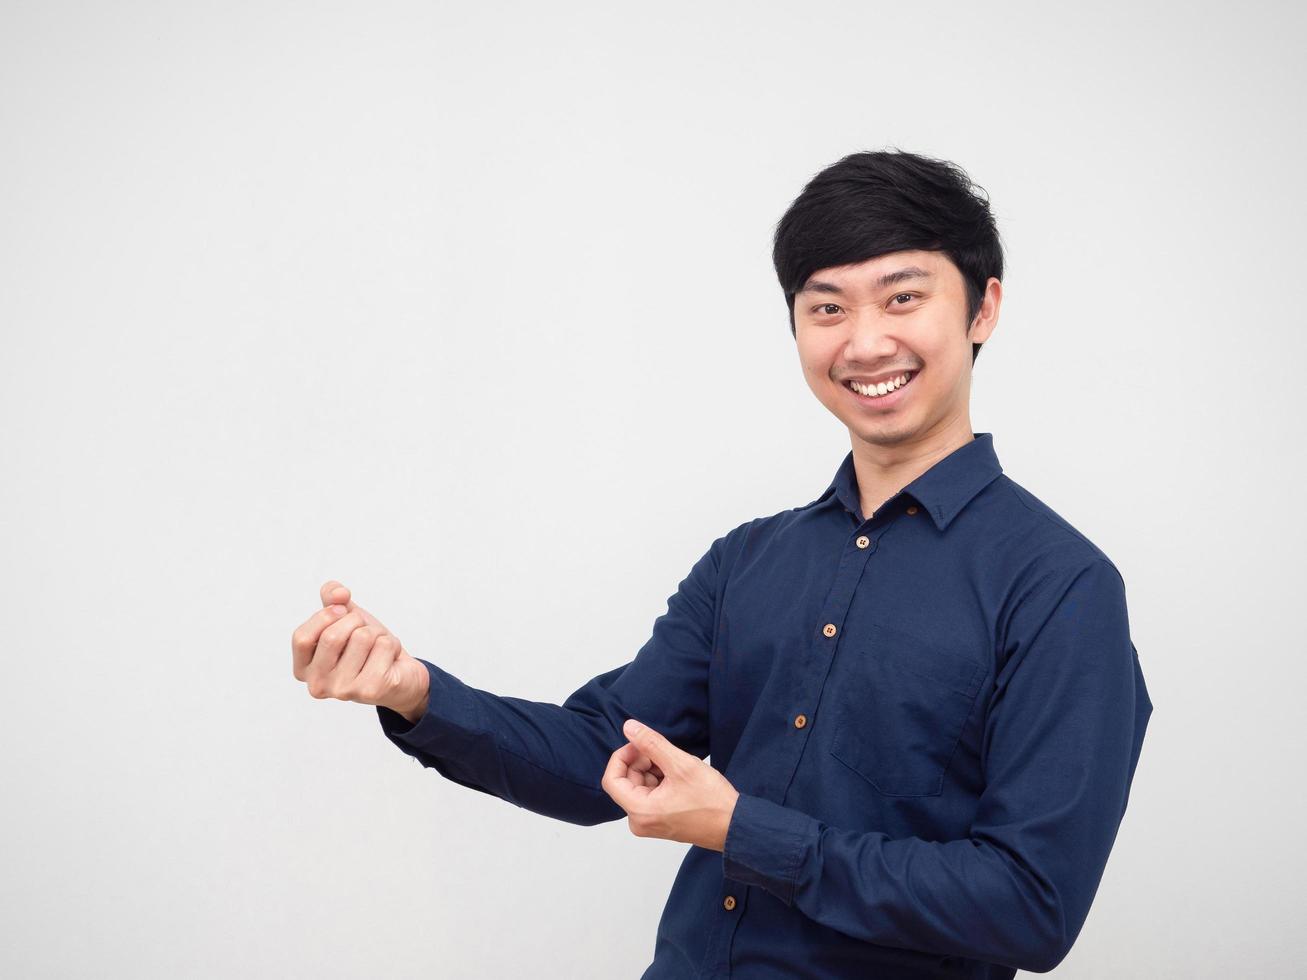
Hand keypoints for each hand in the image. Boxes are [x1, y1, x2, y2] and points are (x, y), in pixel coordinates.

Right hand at [290, 579, 428, 715]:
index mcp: (304, 669)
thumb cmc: (366, 647)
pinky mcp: (371, 691)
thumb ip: (332, 599)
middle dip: (355, 622)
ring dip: (376, 634)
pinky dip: (392, 643)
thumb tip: (338, 593)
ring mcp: (343, 691)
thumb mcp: (344, 617)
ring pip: (362, 638)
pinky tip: (389, 659)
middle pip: (332, 637)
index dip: (324, 617)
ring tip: (377, 649)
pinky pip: (384, 645)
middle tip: (364, 633)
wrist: (400, 674)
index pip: (302, 638)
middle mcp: (318, 685)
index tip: (341, 611)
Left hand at [601, 718, 740, 851]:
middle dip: (641, 762)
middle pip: (626, 781)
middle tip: (663, 752)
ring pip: (639, 786)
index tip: (639, 744)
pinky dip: (659, 781)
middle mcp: (640, 822)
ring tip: (676, 766)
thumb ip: (652, 744)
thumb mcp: (681, 764)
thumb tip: (629, 727)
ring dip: (652, 770)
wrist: (734, 825)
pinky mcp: (660, 821)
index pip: (612, 779)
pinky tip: (679, 776)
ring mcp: (650, 823)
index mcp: (640, 811)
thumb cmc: (712, 801)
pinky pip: (649, 795)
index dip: (622, 756)